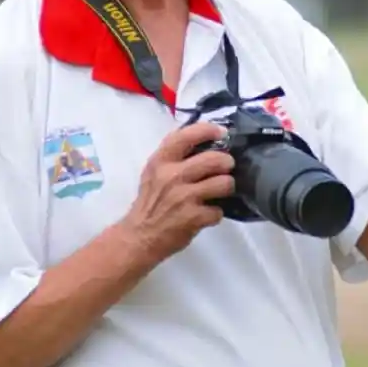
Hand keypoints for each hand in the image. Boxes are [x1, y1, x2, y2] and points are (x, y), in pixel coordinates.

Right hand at [119, 122, 235, 260]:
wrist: (140, 236)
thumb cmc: (151, 202)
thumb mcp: (155, 172)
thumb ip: (175, 157)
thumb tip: (206, 144)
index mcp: (161, 161)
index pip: (186, 136)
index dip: (208, 130)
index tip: (221, 132)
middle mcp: (172, 176)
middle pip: (214, 159)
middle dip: (227, 163)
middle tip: (226, 168)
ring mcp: (183, 197)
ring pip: (224, 183)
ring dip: (226, 188)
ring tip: (219, 192)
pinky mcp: (193, 217)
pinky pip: (218, 211)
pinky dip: (215, 214)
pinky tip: (206, 215)